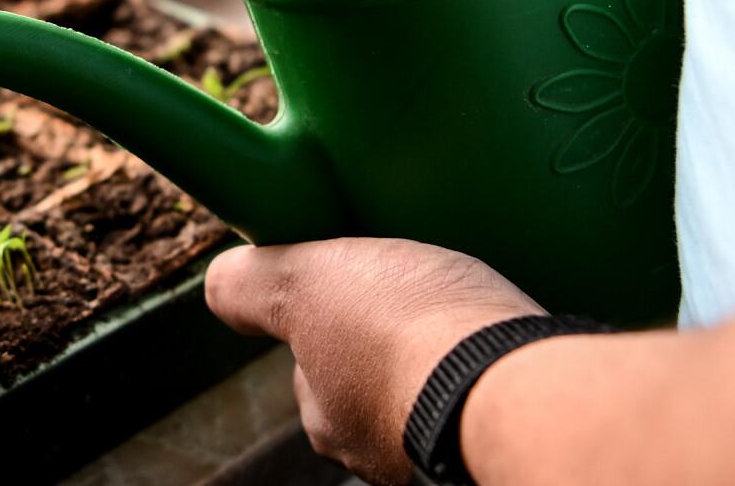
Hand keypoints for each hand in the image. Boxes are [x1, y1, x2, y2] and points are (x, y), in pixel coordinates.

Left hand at [204, 238, 541, 484]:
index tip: (360, 289)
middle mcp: (384, 450)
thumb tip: (219, 284)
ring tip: (470, 316)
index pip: (313, 366)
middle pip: (375, 380)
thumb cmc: (404, 329)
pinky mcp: (509, 435)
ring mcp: (447, 451)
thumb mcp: (302, 282)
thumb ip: (251, 286)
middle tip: (422, 297)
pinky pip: (495, 395)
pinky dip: (498, 368)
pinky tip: (510, 343)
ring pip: (436, 389)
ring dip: (449, 355)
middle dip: (394, 340)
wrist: (515, 380)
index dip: (330, 316)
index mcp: (330, 421)